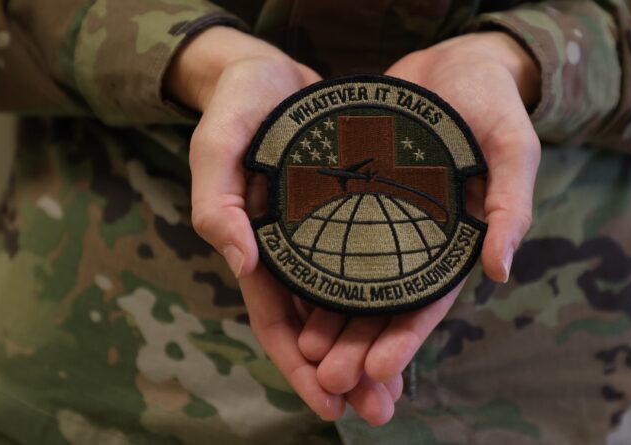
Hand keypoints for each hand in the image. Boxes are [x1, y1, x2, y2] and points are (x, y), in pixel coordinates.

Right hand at [165, 27, 403, 422]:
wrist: (271, 73)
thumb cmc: (239, 107)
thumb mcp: (218, 146)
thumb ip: (218, 203)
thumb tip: (242, 265)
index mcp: (258, 249)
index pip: (277, 323)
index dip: (298, 369)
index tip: (327, 405)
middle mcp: (293, 254)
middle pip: (319, 327)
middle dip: (346, 371)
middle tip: (380, 409)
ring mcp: (324, 237)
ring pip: (350, 305)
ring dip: (372, 346)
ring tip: (400, 386)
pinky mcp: (353, 216)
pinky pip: (372, 265)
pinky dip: (389, 297)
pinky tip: (413, 320)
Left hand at [300, 31, 541, 422]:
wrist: (453, 63)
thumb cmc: (492, 103)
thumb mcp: (513, 149)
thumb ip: (509, 206)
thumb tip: (499, 272)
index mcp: (455, 243)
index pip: (427, 303)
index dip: (404, 341)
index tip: (376, 372)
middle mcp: (416, 240)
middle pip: (383, 306)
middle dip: (358, 347)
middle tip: (329, 381)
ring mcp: (384, 222)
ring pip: (352, 282)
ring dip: (331, 321)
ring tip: (305, 356)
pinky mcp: (356, 198)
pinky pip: (331, 240)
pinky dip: (313, 271)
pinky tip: (289, 297)